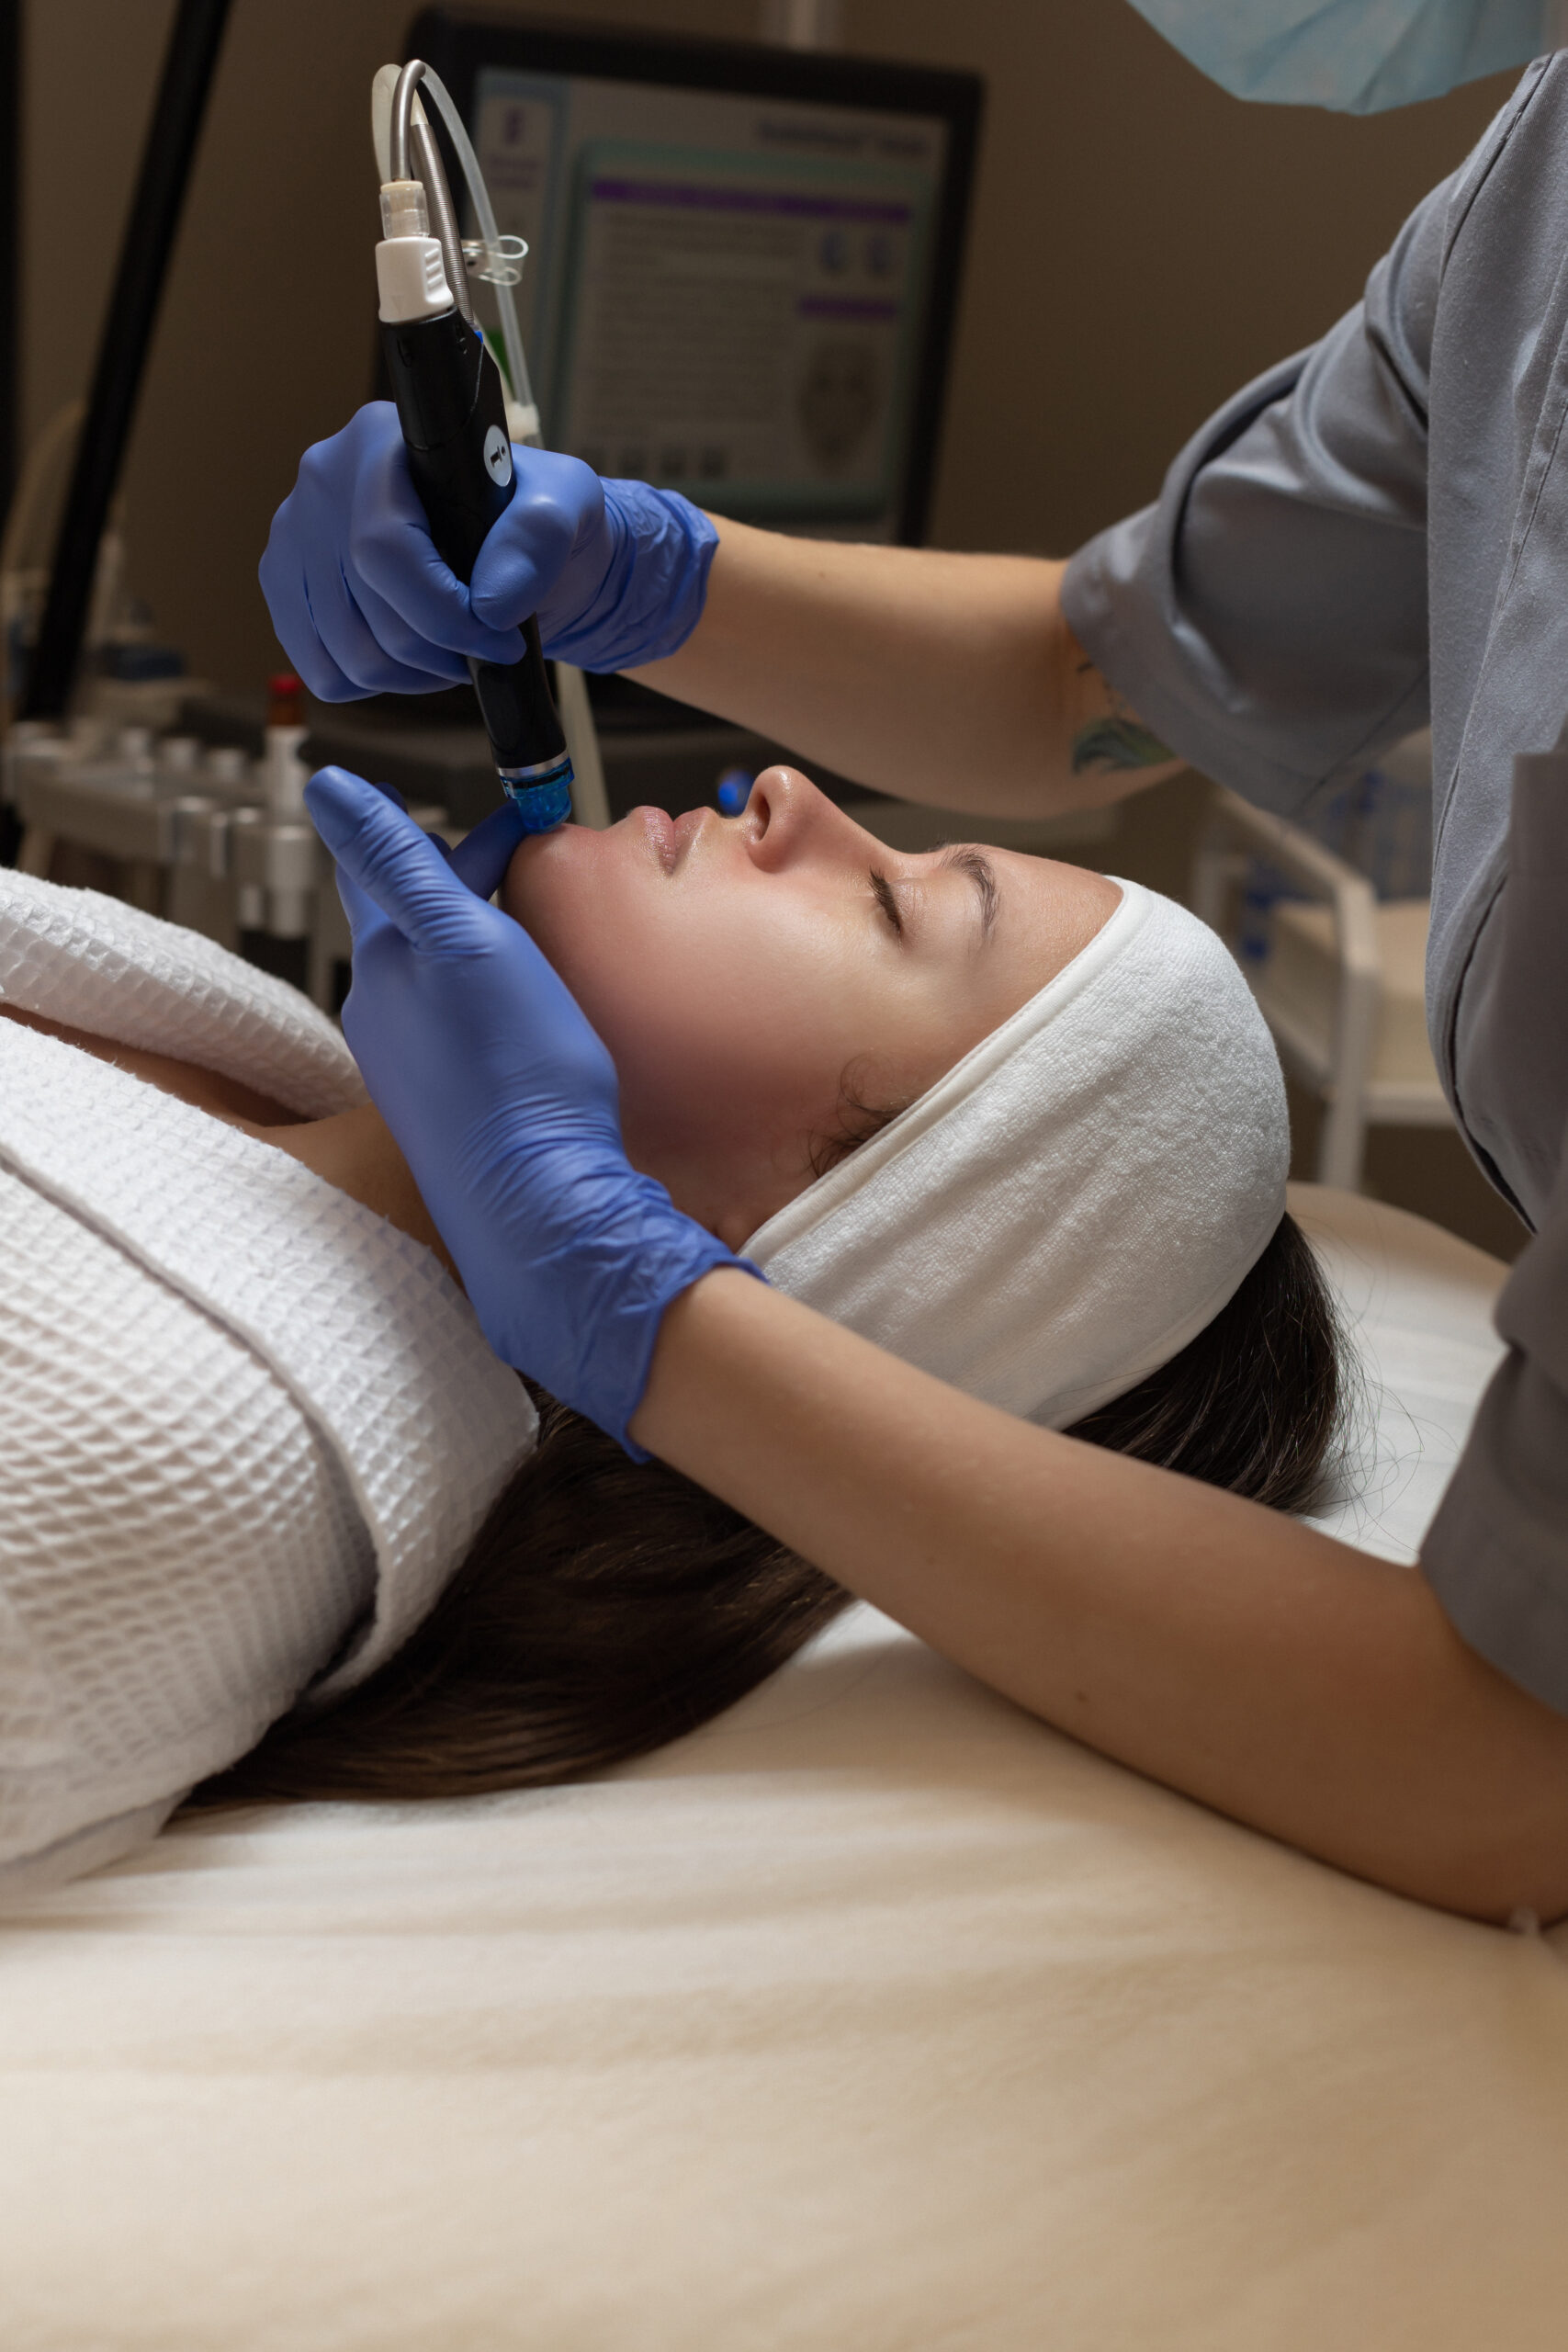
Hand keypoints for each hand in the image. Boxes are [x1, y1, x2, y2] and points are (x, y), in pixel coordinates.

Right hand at [261, 403, 718, 700]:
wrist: (513, 550)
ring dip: (416, 675)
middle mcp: (322, 480)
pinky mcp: (288, 589)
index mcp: (377, 439)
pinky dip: (379, 684)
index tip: (501, 639)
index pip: (383, 546)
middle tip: (488, 649)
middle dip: (440, 650)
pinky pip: (325, 672)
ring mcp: (295, 536)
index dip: (444, 613)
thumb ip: (538, 538)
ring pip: (347, 652)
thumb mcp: (565, 504)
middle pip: (365, 608)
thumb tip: (490, 605)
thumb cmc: (532, 520)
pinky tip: (415, 657)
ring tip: (457, 653)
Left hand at [304, 767, 742, 1450]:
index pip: (397, 866)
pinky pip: (459, 1030)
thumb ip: (395, 860)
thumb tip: (326, 786)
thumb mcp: (464, 941)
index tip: (527, 820)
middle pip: (416, 920)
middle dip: (471, 884)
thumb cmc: (517, 1076)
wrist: (542, 1204)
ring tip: (536, 934)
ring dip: (479, 944)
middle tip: (539, 867)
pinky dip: (489, 1001)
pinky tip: (526, 1018)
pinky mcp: (444, 1107)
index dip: (463, 834)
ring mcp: (410, 1065)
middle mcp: (383, 1014)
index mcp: (385, 963)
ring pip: (437, 977)